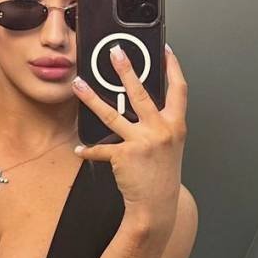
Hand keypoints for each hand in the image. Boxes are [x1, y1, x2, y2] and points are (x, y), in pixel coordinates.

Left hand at [71, 42, 187, 220]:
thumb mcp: (170, 146)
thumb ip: (161, 125)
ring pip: (112, 114)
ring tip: (79, 85)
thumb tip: (144, 105)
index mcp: (175, 125)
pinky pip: (101, 150)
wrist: (157, 205)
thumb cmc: (162, 176)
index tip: (165, 51)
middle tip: (115, 53)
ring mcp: (142, 142)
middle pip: (141, 94)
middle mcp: (160, 131)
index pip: (178, 90)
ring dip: (92, 98)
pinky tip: (80, 149)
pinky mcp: (125, 156)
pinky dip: (90, 150)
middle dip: (127, 70)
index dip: (173, 68)